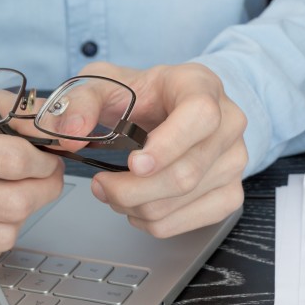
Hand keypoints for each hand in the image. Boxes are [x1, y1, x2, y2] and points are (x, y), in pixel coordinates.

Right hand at [0, 95, 64, 258]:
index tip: (50, 159)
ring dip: (25, 212)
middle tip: (47, 176)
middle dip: (45, 189)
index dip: (44, 162)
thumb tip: (62, 130)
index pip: (11, 160)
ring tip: (19, 189)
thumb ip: (18, 113)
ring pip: (6, 232)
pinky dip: (3, 228)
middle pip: (14, 203)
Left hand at [74, 62, 247, 236]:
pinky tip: (140, 205)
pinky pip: (191, 222)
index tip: (134, 164)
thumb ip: (81, 101)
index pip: (200, 116)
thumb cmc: (146, 96)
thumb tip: (69, 133)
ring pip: (185, 199)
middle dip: (132, 189)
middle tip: (100, 185)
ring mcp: (235, 162)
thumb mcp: (107, 82)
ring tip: (116, 191)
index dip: (168, 145)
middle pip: (187, 172)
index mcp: (202, 86)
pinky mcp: (232, 193)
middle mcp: (229, 124)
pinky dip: (155, 222)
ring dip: (138, 206)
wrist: (176, 108)